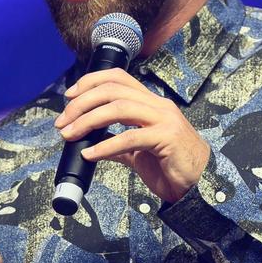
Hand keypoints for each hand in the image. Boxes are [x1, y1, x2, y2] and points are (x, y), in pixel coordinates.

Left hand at [55, 67, 209, 203]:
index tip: (69, 97)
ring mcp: (164, 120)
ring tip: (69, 135)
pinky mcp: (167, 139)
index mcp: (151, 103)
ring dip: (87, 121)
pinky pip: (130, 138)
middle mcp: (158, 105)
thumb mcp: (139, 152)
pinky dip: (105, 146)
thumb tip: (92, 145)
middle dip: (81, 103)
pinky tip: (90, 154)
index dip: (90, 82)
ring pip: (118, 108)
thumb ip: (118, 145)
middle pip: (112, 90)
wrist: (199, 185)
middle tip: (62, 122)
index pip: (118, 77)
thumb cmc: (171, 166)